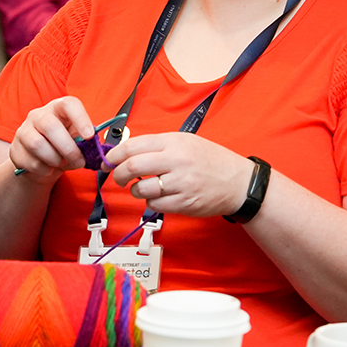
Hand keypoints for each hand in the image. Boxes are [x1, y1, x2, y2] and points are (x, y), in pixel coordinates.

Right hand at [7, 96, 95, 183]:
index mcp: (58, 108)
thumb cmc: (64, 146)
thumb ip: (86, 142)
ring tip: (62, 163)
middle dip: (68, 148)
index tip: (90, 136)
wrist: (42, 162)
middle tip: (79, 161)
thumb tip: (97, 148)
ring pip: (37, 145)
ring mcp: (24, 131)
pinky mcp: (15, 149)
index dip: (80, 118)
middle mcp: (39, 115)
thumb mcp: (76, 140)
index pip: (69, 104)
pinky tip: (49, 168)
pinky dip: (45, 170)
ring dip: (55, 159)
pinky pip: (31, 162)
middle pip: (51, 126)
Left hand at [105, 131, 252, 218]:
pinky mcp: (183, 203)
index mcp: (174, 141)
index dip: (114, 155)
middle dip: (117, 174)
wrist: (238, 182)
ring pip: (140, 189)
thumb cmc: (211, 160)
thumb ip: (158, 146)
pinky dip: (151, 202)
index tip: (108, 161)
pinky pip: (154, 205)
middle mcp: (176, 160)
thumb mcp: (186, 142)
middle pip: (132, 167)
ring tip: (143, 188)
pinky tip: (160, 197)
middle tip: (116, 177)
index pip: (133, 146)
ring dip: (135, 191)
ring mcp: (180, 183)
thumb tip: (126, 153)